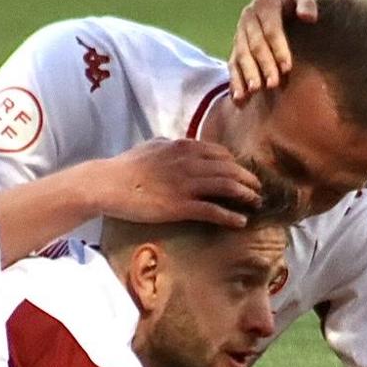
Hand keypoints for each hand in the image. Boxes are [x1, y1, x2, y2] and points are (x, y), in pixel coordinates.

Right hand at [97, 139, 260, 227]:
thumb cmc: (127, 165)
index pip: (221, 154)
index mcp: (184, 146)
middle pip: (230, 170)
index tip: (242, 173)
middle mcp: (190, 163)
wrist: (108, 183)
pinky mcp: (180, 206)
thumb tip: (182, 144)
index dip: (236, 165)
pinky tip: (240, 221)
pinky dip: (230, 216)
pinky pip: (213, 211)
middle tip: (258, 189)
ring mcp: (186, 184)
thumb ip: (173, 145)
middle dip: (248, 180)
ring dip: (246, 195)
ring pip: (227, 187)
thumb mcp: (153, 146)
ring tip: (256, 203)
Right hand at [229, 0, 319, 102]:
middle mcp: (248, 17)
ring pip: (240, 54)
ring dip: (247, 74)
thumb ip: (308, 2)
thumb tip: (309, 17)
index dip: (278, 48)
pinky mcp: (237, 46)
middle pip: (254, 44)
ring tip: (254, 91)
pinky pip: (232, 64)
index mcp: (265, 4)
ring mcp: (240, 32)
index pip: (271, 29)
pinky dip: (235, 81)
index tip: (288, 67)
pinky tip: (239, 98)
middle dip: (263, 65)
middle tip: (273, 84)